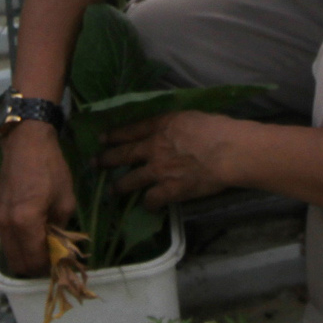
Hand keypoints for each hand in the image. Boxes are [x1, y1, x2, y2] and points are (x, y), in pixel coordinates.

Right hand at [0, 121, 75, 277]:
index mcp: (25, 222)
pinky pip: (6, 239)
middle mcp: (6, 225)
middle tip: (52, 256)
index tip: (61, 262)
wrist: (26, 143)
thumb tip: (58, 247)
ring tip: (43, 243)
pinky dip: (18, 243)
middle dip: (36, 265)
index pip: (34, 260)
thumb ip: (60, 229)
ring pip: (10, 253)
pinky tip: (33, 232)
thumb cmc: (50, 168)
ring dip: (26, 255)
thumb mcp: (66, 200)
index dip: (49, 266)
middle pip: (18, 263)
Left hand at [101, 111, 241, 206]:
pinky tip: (149, 207)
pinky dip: (149, 204)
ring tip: (111, 191)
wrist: (227, 151)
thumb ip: (175, 124)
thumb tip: (175, 129)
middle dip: (106, 159)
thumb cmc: (217, 129)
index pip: (130, 130)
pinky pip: (151, 200)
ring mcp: (158, 170)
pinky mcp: (168, 190)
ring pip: (130, 180)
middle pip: (123, 154)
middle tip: (94, 163)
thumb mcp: (190, 116)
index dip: (114, 135)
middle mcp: (153, 147)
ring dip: (119, 187)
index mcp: (160, 125)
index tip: (102, 138)